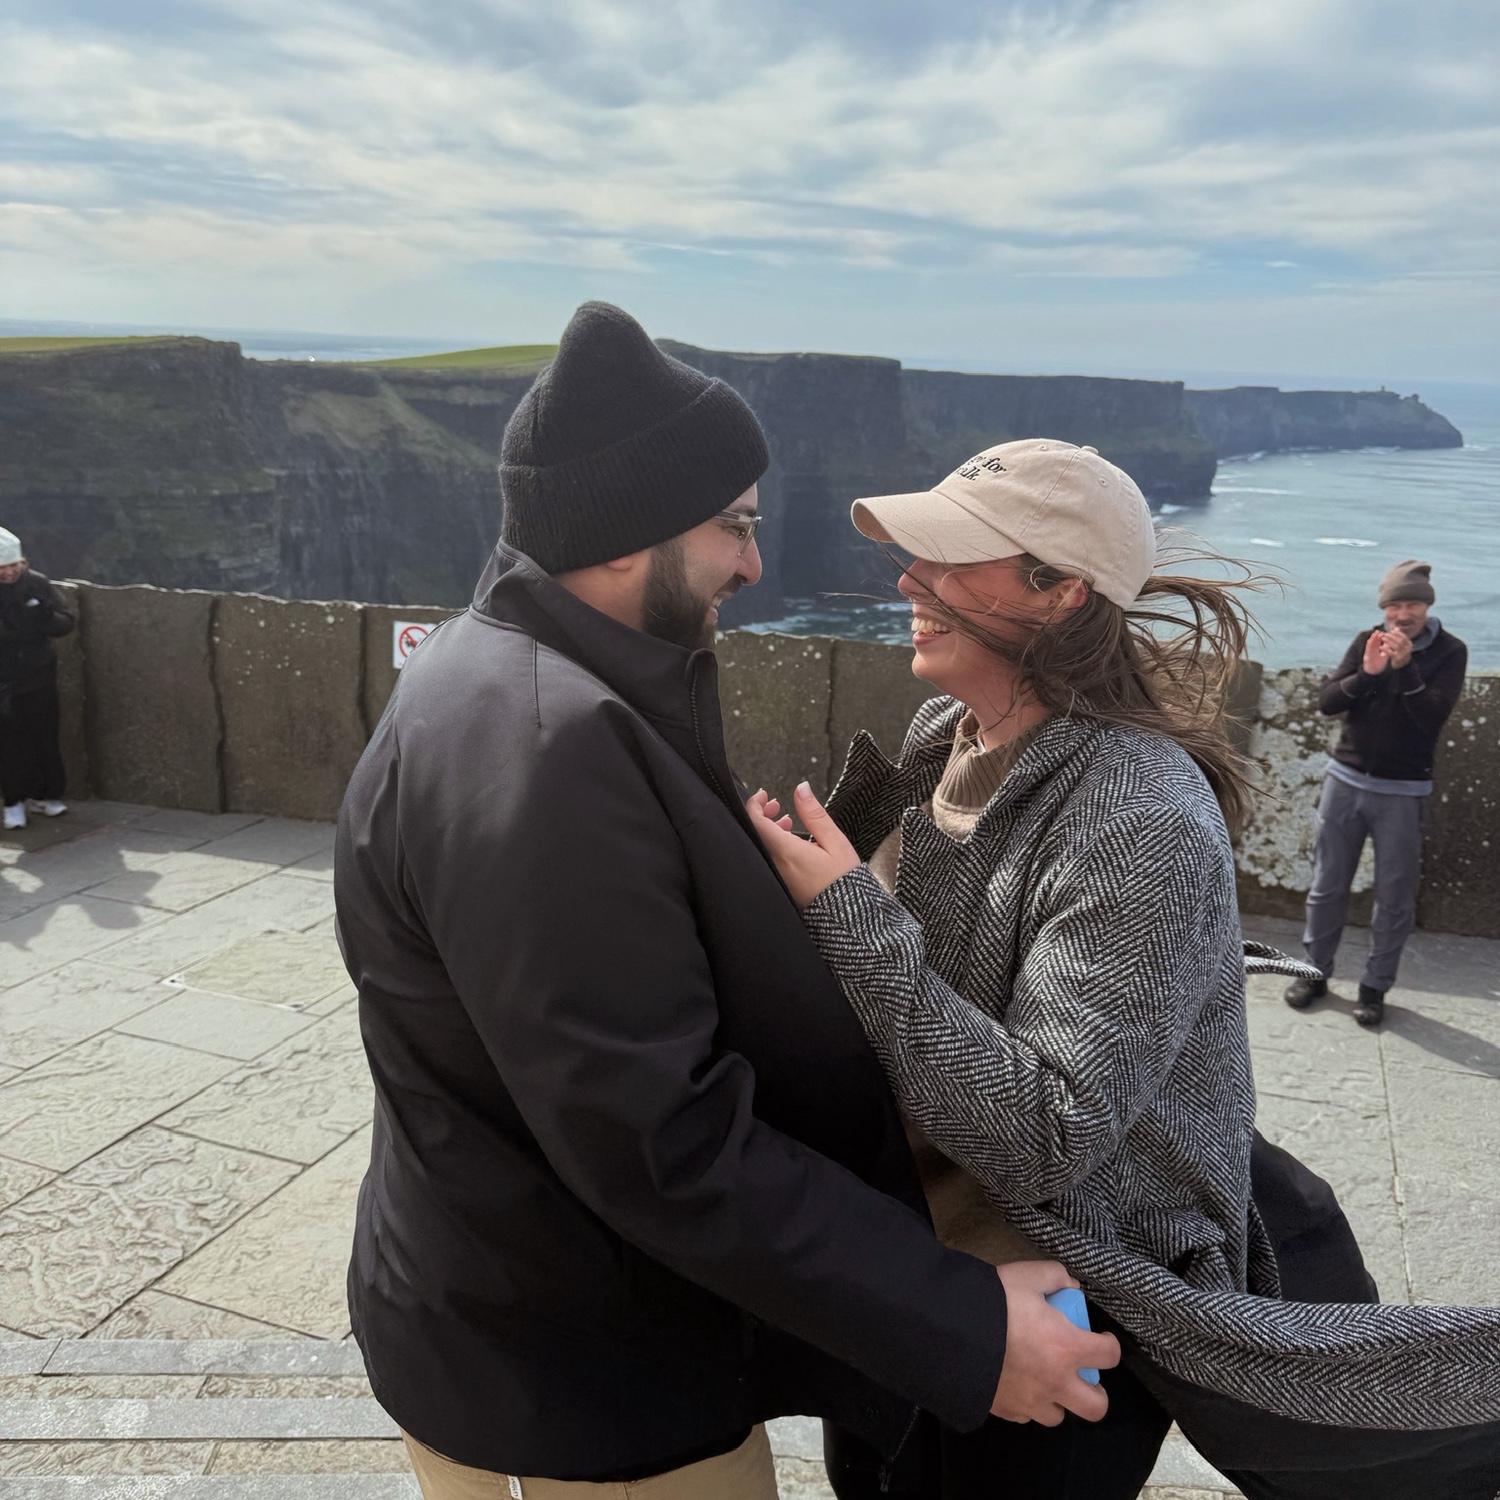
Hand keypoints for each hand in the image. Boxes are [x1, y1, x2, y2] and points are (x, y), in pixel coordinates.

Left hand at [745, 783, 860, 908]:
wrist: (848, 919)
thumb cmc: (845, 880)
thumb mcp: (835, 842)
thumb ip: (814, 814)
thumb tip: (801, 788)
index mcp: (786, 852)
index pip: (756, 823)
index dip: (754, 804)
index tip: (765, 795)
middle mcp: (775, 866)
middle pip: (755, 834)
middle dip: (762, 815)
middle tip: (775, 804)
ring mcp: (776, 877)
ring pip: (761, 846)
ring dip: (768, 829)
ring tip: (785, 820)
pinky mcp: (781, 886)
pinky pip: (768, 859)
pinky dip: (772, 845)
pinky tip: (788, 841)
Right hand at [990, 1262, 1119, 1425]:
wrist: (948, 1330)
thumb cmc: (993, 1301)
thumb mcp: (1026, 1275)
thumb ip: (1055, 1277)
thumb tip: (1070, 1286)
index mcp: (1066, 1348)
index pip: (1109, 1356)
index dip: (1109, 1345)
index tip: (1100, 1338)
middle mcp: (1055, 1382)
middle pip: (1095, 1407)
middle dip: (1095, 1392)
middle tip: (1081, 1373)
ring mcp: (1029, 1401)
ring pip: (1057, 1416)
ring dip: (1057, 1400)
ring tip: (1044, 1379)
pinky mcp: (1004, 1410)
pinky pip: (1024, 1415)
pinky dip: (1026, 1403)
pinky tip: (1015, 1382)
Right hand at [1362, 631, 1388, 673]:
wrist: (1374, 671)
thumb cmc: (1379, 664)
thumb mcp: (1385, 655)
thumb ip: (1387, 649)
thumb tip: (1393, 644)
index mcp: (1376, 650)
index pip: (1378, 642)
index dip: (1380, 637)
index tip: (1383, 632)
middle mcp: (1372, 650)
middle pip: (1374, 642)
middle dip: (1376, 636)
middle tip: (1379, 631)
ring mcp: (1369, 652)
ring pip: (1370, 644)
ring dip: (1372, 639)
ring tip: (1375, 634)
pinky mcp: (1367, 655)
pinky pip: (1368, 649)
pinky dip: (1369, 644)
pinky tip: (1370, 640)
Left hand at [1380, 629, 1412, 668]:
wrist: (1402, 665)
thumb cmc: (1400, 652)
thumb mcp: (1402, 645)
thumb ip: (1399, 637)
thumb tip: (1396, 628)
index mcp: (1409, 644)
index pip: (1403, 636)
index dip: (1396, 633)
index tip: (1390, 631)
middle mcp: (1408, 648)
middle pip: (1400, 640)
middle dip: (1391, 636)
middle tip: (1384, 634)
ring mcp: (1404, 654)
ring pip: (1396, 645)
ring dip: (1388, 641)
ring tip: (1382, 638)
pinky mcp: (1398, 658)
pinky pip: (1391, 653)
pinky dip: (1385, 649)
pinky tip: (1380, 647)